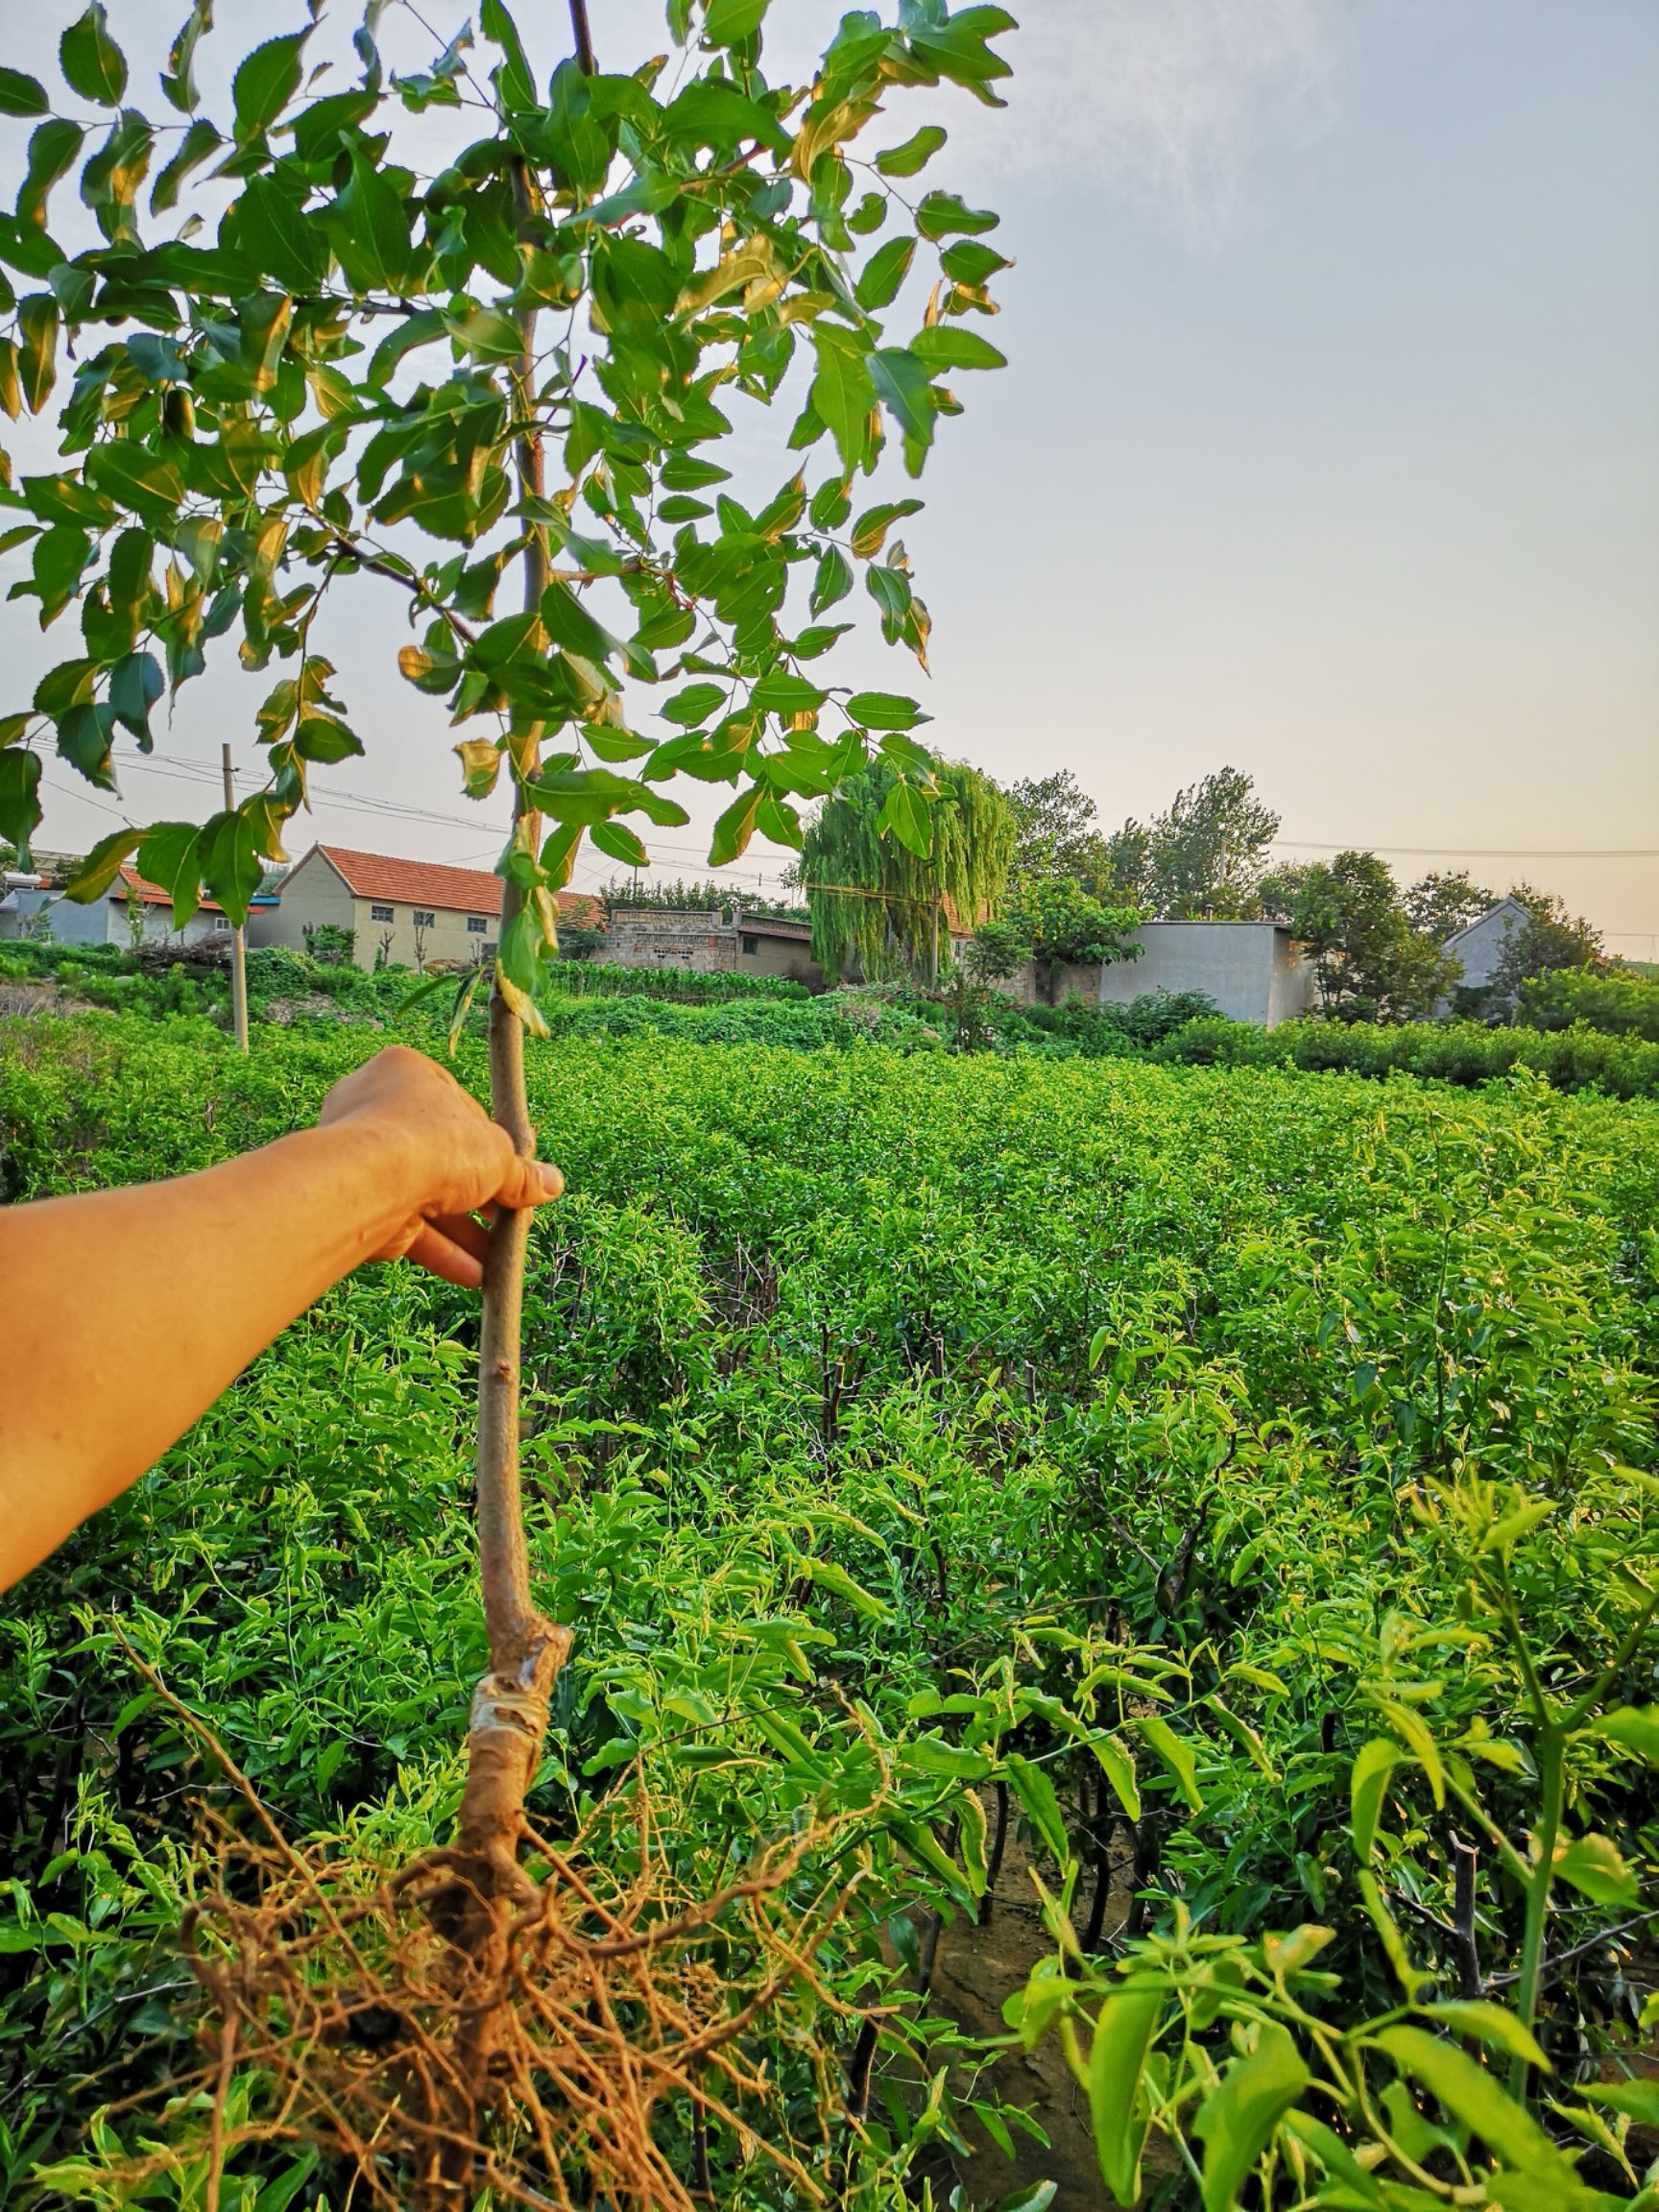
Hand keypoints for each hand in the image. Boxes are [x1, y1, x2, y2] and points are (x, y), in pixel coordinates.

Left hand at [317, 1047, 562, 1288]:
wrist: (365, 1181)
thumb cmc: (431, 1143)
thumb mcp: (495, 1155)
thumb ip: (521, 1174)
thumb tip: (552, 1184)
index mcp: (407, 1073)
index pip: (460, 1109)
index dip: (492, 1146)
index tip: (515, 1175)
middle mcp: (377, 1110)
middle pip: (443, 1158)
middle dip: (481, 1199)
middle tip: (510, 1223)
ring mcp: (364, 1159)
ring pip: (425, 1199)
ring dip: (465, 1233)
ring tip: (499, 1261)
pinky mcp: (358, 1203)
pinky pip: (407, 1227)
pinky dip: (440, 1251)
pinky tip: (473, 1275)